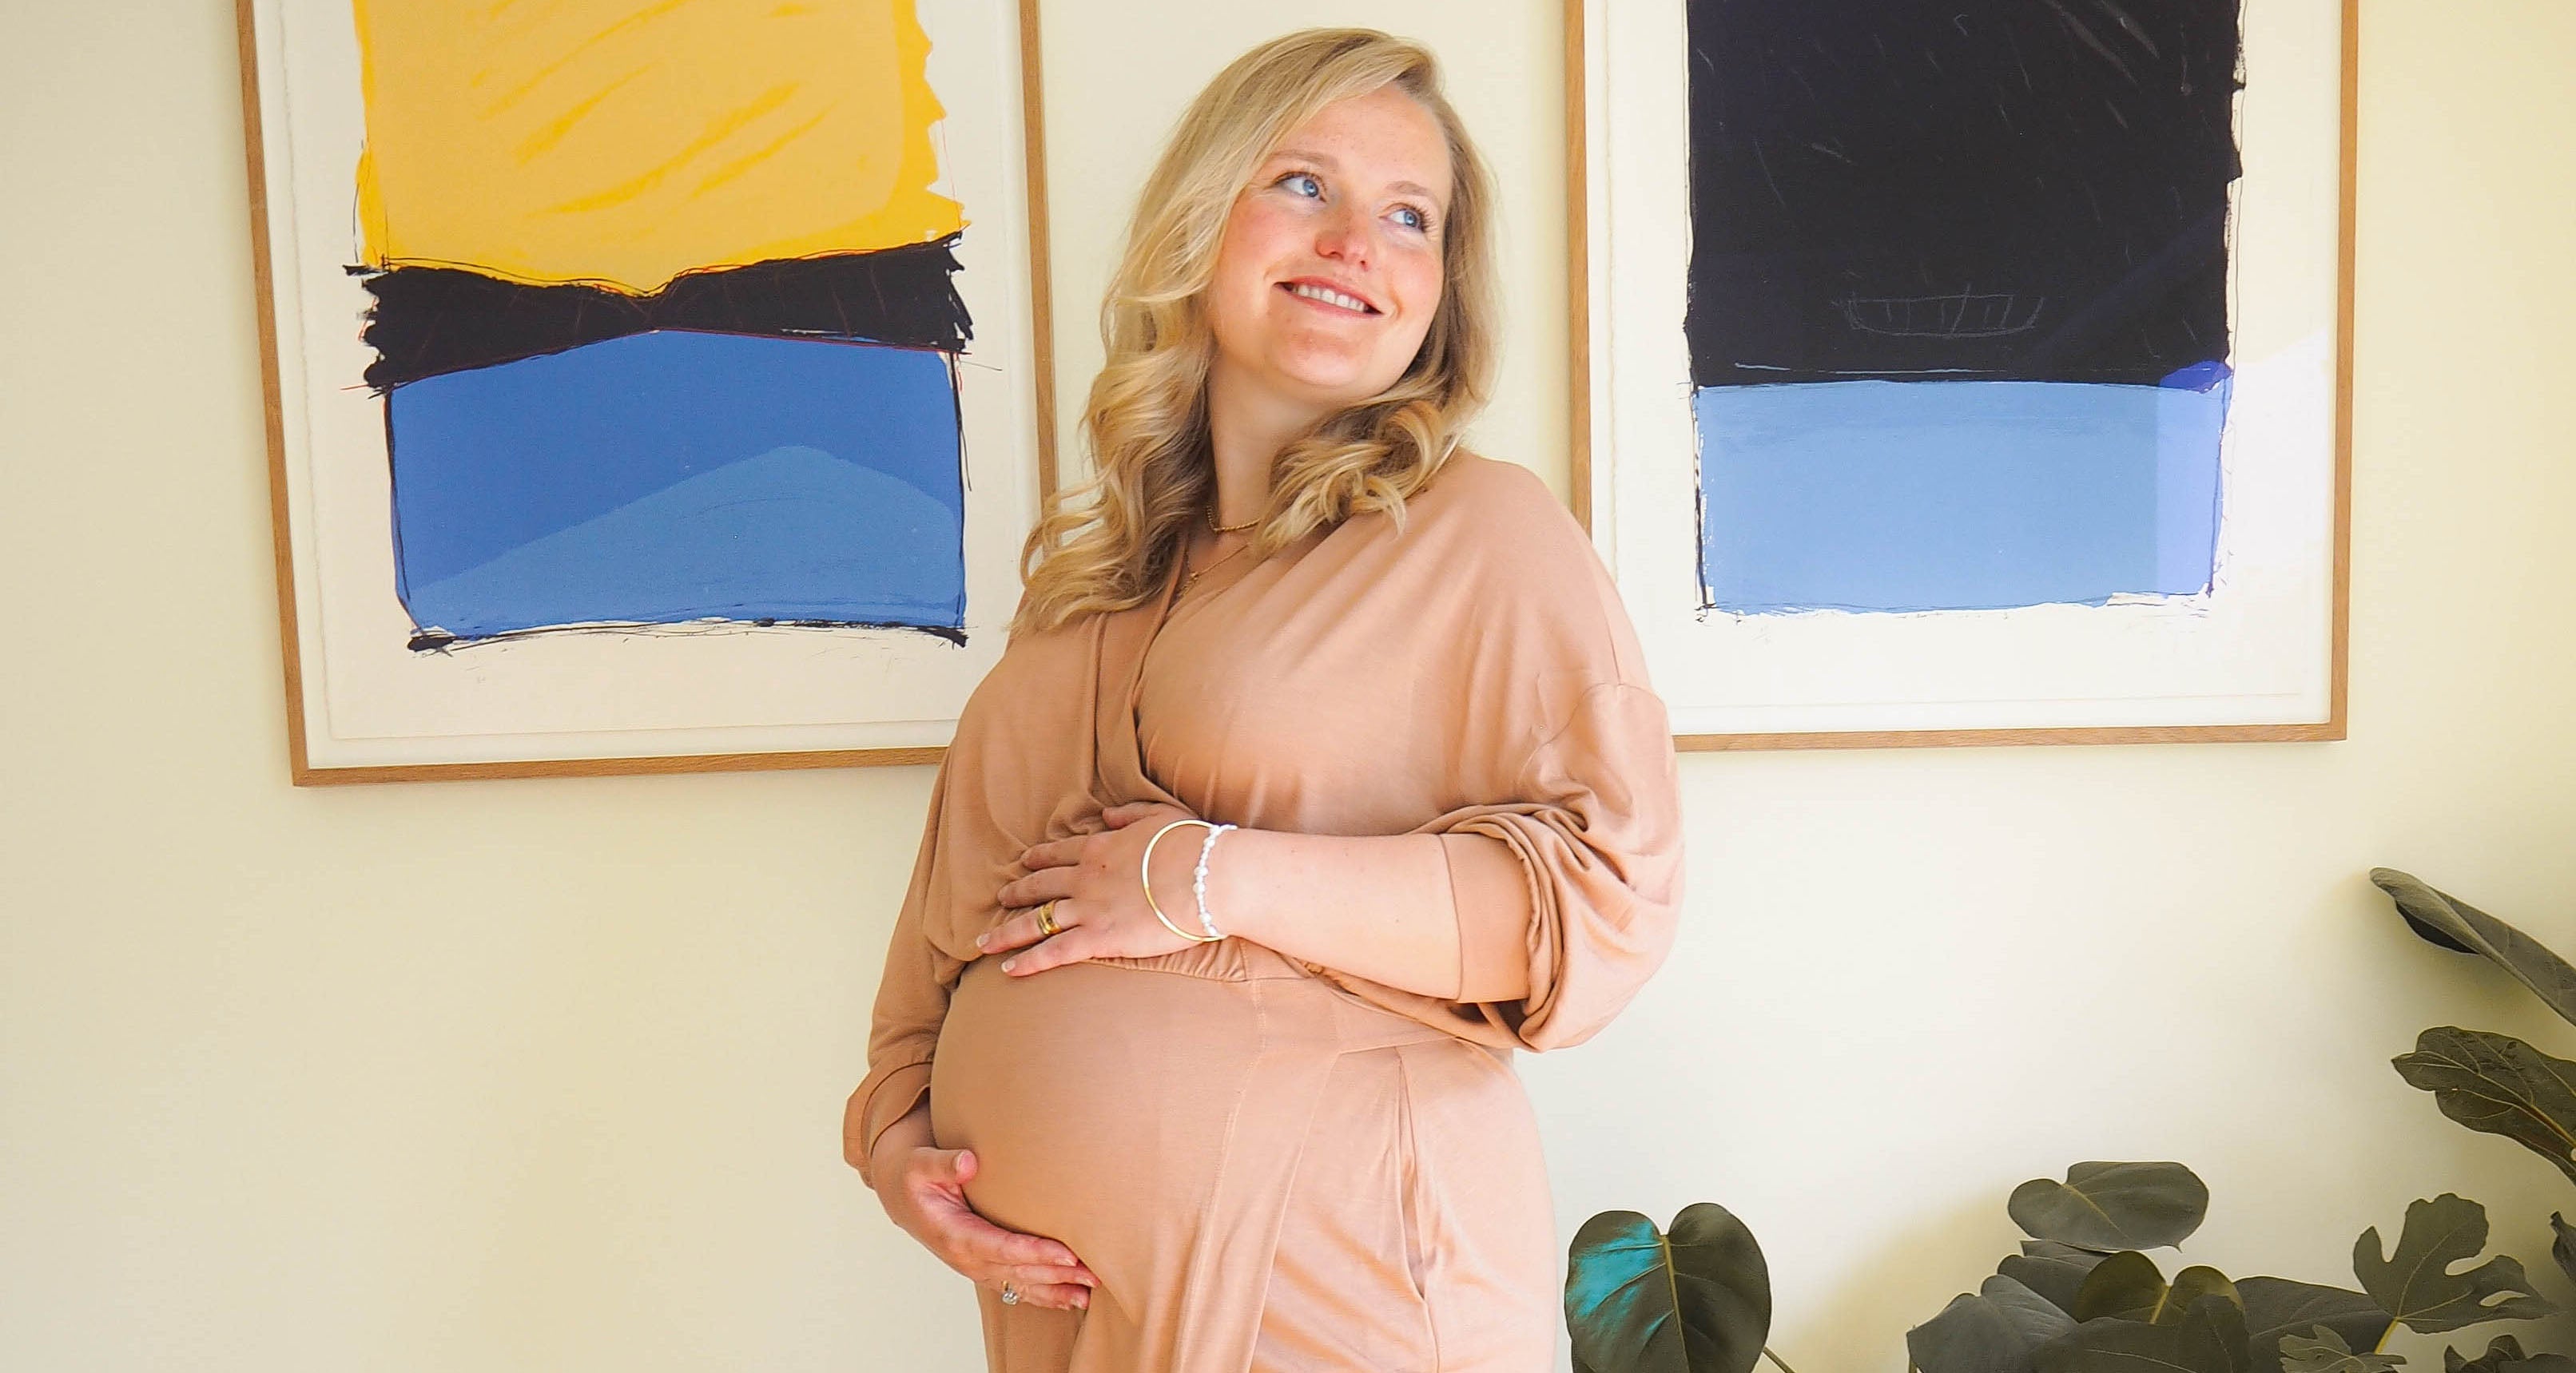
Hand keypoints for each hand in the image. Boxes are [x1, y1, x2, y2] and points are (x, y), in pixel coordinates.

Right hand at [872, 1129, 1098, 1311]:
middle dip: (1057, 1274)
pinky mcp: (986, 1268)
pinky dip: (1045, 1296)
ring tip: (1089, 1290)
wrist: (905, 1197)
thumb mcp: (921, 1165)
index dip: (1035, 1253)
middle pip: (1020, 1272)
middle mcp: (969, 1259)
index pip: (1002, 1248)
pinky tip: (1072, 1300)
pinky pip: (1018, 1287)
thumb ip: (944, 1163)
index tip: (1067, 1254)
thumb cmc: (916, 1178)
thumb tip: (968, 1162)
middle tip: (1094, 1273)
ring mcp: (978, 1267)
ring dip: (1057, 1290)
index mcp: (956, 1235)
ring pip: (1022, 1285)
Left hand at [979, 801, 1213, 976]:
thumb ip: (1130, 813)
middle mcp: (1085, 877)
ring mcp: (1087, 908)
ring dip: (1007, 932)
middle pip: (1039, 885)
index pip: (1059, 853)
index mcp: (1101, 847)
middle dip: (1017, 892)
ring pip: (1036, 921)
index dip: (1038, 859)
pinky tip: (1008, 969)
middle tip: (1000, 898)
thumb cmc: (1193, 845)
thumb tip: (1107, 815)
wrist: (1206, 876)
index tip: (1024, 863)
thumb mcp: (1161, 815)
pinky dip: (1028, 961)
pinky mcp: (1097, 938)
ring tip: (985, 942)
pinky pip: (1053, 951)